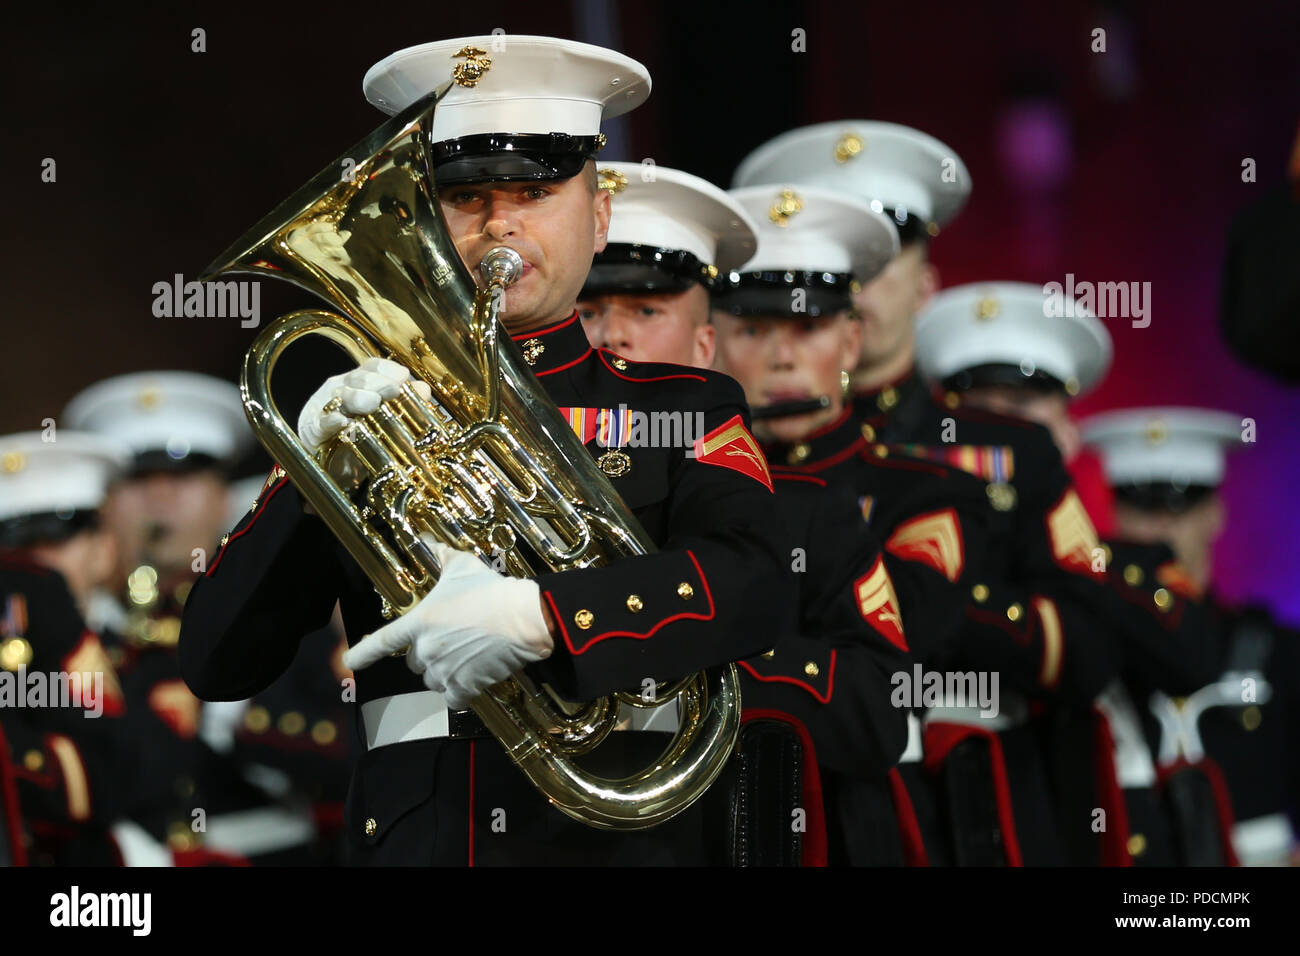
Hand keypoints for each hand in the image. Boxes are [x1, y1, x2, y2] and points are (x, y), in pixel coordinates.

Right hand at [296, 357, 431, 452]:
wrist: (332, 465)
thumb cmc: (361, 437)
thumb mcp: (384, 419)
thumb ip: (404, 403)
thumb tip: (424, 390)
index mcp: (359, 383)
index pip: (371, 366)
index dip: (388, 369)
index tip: (403, 377)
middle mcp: (341, 390)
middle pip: (358, 378)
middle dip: (378, 383)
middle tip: (393, 390)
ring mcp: (325, 409)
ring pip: (340, 396)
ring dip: (358, 397)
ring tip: (374, 403)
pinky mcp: (314, 432)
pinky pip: (322, 423)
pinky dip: (333, 421)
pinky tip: (343, 422)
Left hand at [342, 543, 552, 709]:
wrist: (522, 617)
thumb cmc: (491, 589)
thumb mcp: (462, 566)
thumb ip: (440, 555)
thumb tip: (427, 540)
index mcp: (419, 621)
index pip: (382, 641)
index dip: (362, 654)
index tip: (349, 663)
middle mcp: (426, 649)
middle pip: (415, 661)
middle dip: (429, 654)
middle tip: (454, 641)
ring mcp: (444, 670)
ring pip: (434, 680)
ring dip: (444, 673)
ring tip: (467, 657)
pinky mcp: (465, 686)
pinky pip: (454, 698)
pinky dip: (462, 692)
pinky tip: (475, 679)